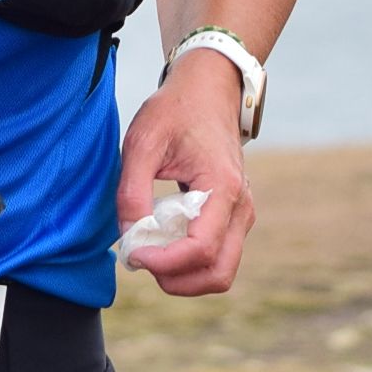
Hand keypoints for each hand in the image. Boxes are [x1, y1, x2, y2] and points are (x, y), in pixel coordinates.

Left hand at [116, 50, 253, 295]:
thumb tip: (129, 237)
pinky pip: (217, 257)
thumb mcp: (142, 142)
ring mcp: (241, 215)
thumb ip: (132, 192)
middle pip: (219, 274)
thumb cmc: (175, 111)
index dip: (164, 262)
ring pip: (220, 272)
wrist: (207, 91)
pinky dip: (188, 262)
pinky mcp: (233, 218)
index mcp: (223, 187)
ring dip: (183, 275)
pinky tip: (162, 239)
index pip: (200, 249)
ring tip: (149, 249)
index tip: (133, 253)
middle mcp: (241, 207)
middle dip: (176, 280)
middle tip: (140, 259)